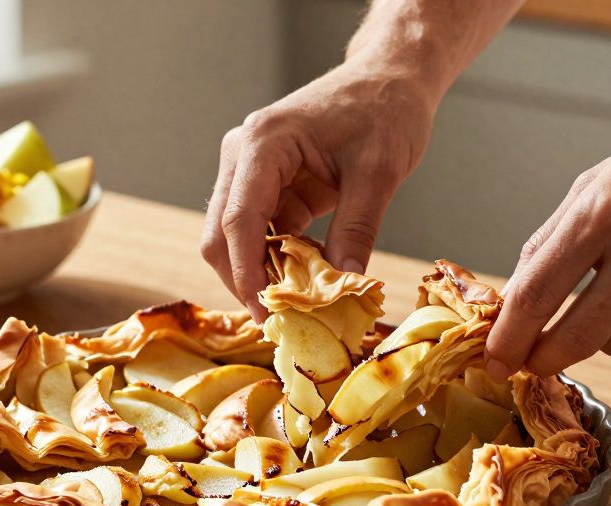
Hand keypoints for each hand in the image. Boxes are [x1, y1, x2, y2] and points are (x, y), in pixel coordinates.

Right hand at [200, 61, 436, 320]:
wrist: (389, 78)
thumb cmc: (385, 110)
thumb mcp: (379, 171)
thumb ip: (357, 228)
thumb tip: (344, 285)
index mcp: (263, 143)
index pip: (237, 220)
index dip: (246, 273)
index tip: (267, 314)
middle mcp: (243, 155)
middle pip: (221, 234)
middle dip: (245, 280)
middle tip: (279, 321)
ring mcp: (251, 172)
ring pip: (235, 239)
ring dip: (260, 274)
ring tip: (295, 307)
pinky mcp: (268, 186)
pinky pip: (260, 234)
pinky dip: (277, 261)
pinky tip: (305, 282)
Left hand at [484, 105, 610, 378]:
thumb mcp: (596, 184)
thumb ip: (548, 244)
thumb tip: (510, 303)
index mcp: (601, 214)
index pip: (535, 296)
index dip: (507, 339)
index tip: (492, 360)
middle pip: (574, 341)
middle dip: (541, 361)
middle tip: (530, 362)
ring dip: (600, 336)